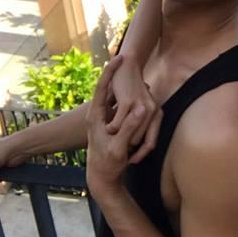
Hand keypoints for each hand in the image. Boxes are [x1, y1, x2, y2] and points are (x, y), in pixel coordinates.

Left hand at [86, 57, 148, 199]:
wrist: (102, 179)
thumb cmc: (107, 165)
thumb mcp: (118, 148)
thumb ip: (129, 128)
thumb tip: (141, 110)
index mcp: (96, 116)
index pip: (102, 87)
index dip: (110, 71)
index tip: (120, 57)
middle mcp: (99, 114)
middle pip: (108, 88)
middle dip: (116, 74)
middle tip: (123, 57)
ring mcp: (107, 119)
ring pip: (117, 98)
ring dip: (124, 87)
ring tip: (130, 73)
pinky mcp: (114, 124)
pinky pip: (123, 108)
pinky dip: (130, 101)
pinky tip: (139, 96)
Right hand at [105, 53, 161, 163]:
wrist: (127, 64)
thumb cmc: (130, 86)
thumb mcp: (138, 103)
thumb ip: (137, 117)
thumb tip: (136, 134)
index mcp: (157, 112)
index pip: (152, 141)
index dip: (142, 153)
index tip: (133, 160)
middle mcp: (152, 110)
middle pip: (141, 141)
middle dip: (131, 150)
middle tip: (122, 153)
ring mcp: (140, 106)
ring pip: (130, 135)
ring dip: (121, 141)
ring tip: (114, 144)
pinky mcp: (128, 102)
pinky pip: (118, 124)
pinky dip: (112, 129)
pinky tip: (108, 130)